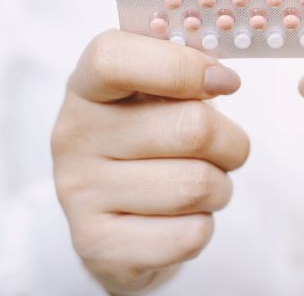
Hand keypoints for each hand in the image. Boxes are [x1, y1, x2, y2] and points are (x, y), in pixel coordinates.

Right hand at [51, 30, 249, 294]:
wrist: (113, 222)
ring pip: (197, 186)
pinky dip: (202, 226)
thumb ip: (183, 69)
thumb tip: (220, 77)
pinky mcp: (99, 245)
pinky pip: (190, 234)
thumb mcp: (154, 94)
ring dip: (219, 188)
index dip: (183, 66)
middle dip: (229, 143)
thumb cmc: (147, 141)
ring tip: (198, 185)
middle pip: (191, 128)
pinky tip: (177, 219)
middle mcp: (73, 137)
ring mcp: (80, 194)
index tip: (224, 82)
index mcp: (86, 87)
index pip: (115, 59)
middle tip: (222, 149)